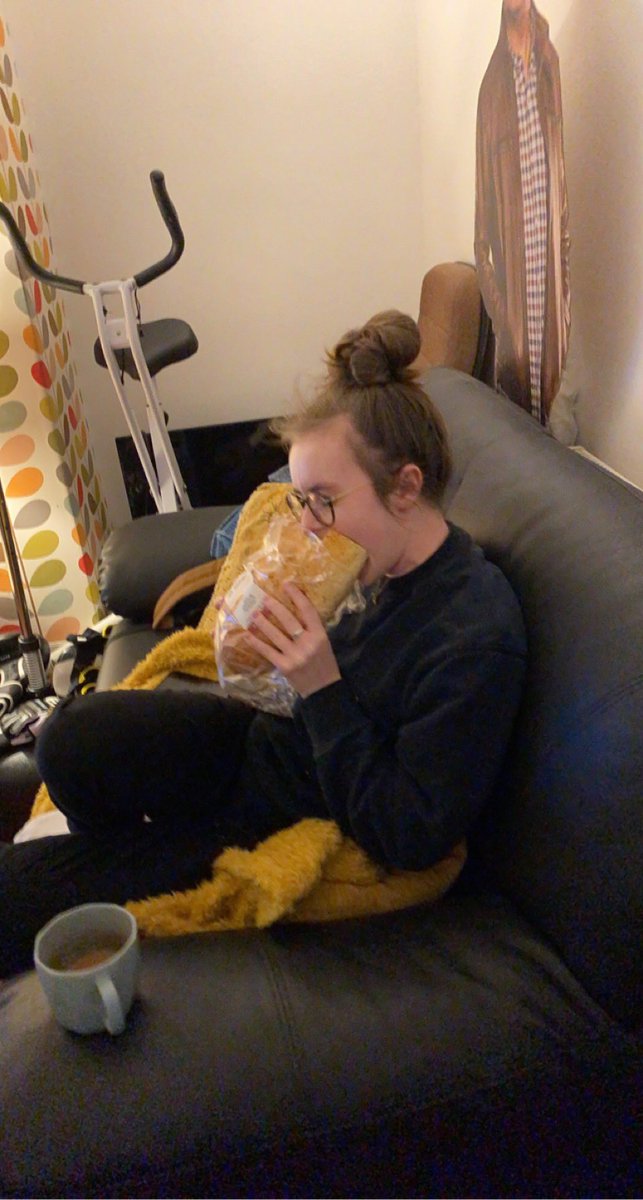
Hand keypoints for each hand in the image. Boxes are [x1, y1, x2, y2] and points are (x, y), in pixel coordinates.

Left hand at [244, 583, 340, 698]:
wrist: (324, 689)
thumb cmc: (324, 663)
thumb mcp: (323, 643)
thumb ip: (311, 629)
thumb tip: (294, 611)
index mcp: (320, 635)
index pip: (308, 611)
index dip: (297, 596)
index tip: (286, 584)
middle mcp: (308, 643)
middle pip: (289, 620)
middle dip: (274, 607)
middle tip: (263, 598)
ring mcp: (295, 655)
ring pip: (275, 634)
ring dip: (262, 623)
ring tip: (253, 613)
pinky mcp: (285, 666)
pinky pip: (268, 651)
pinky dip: (256, 642)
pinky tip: (247, 635)